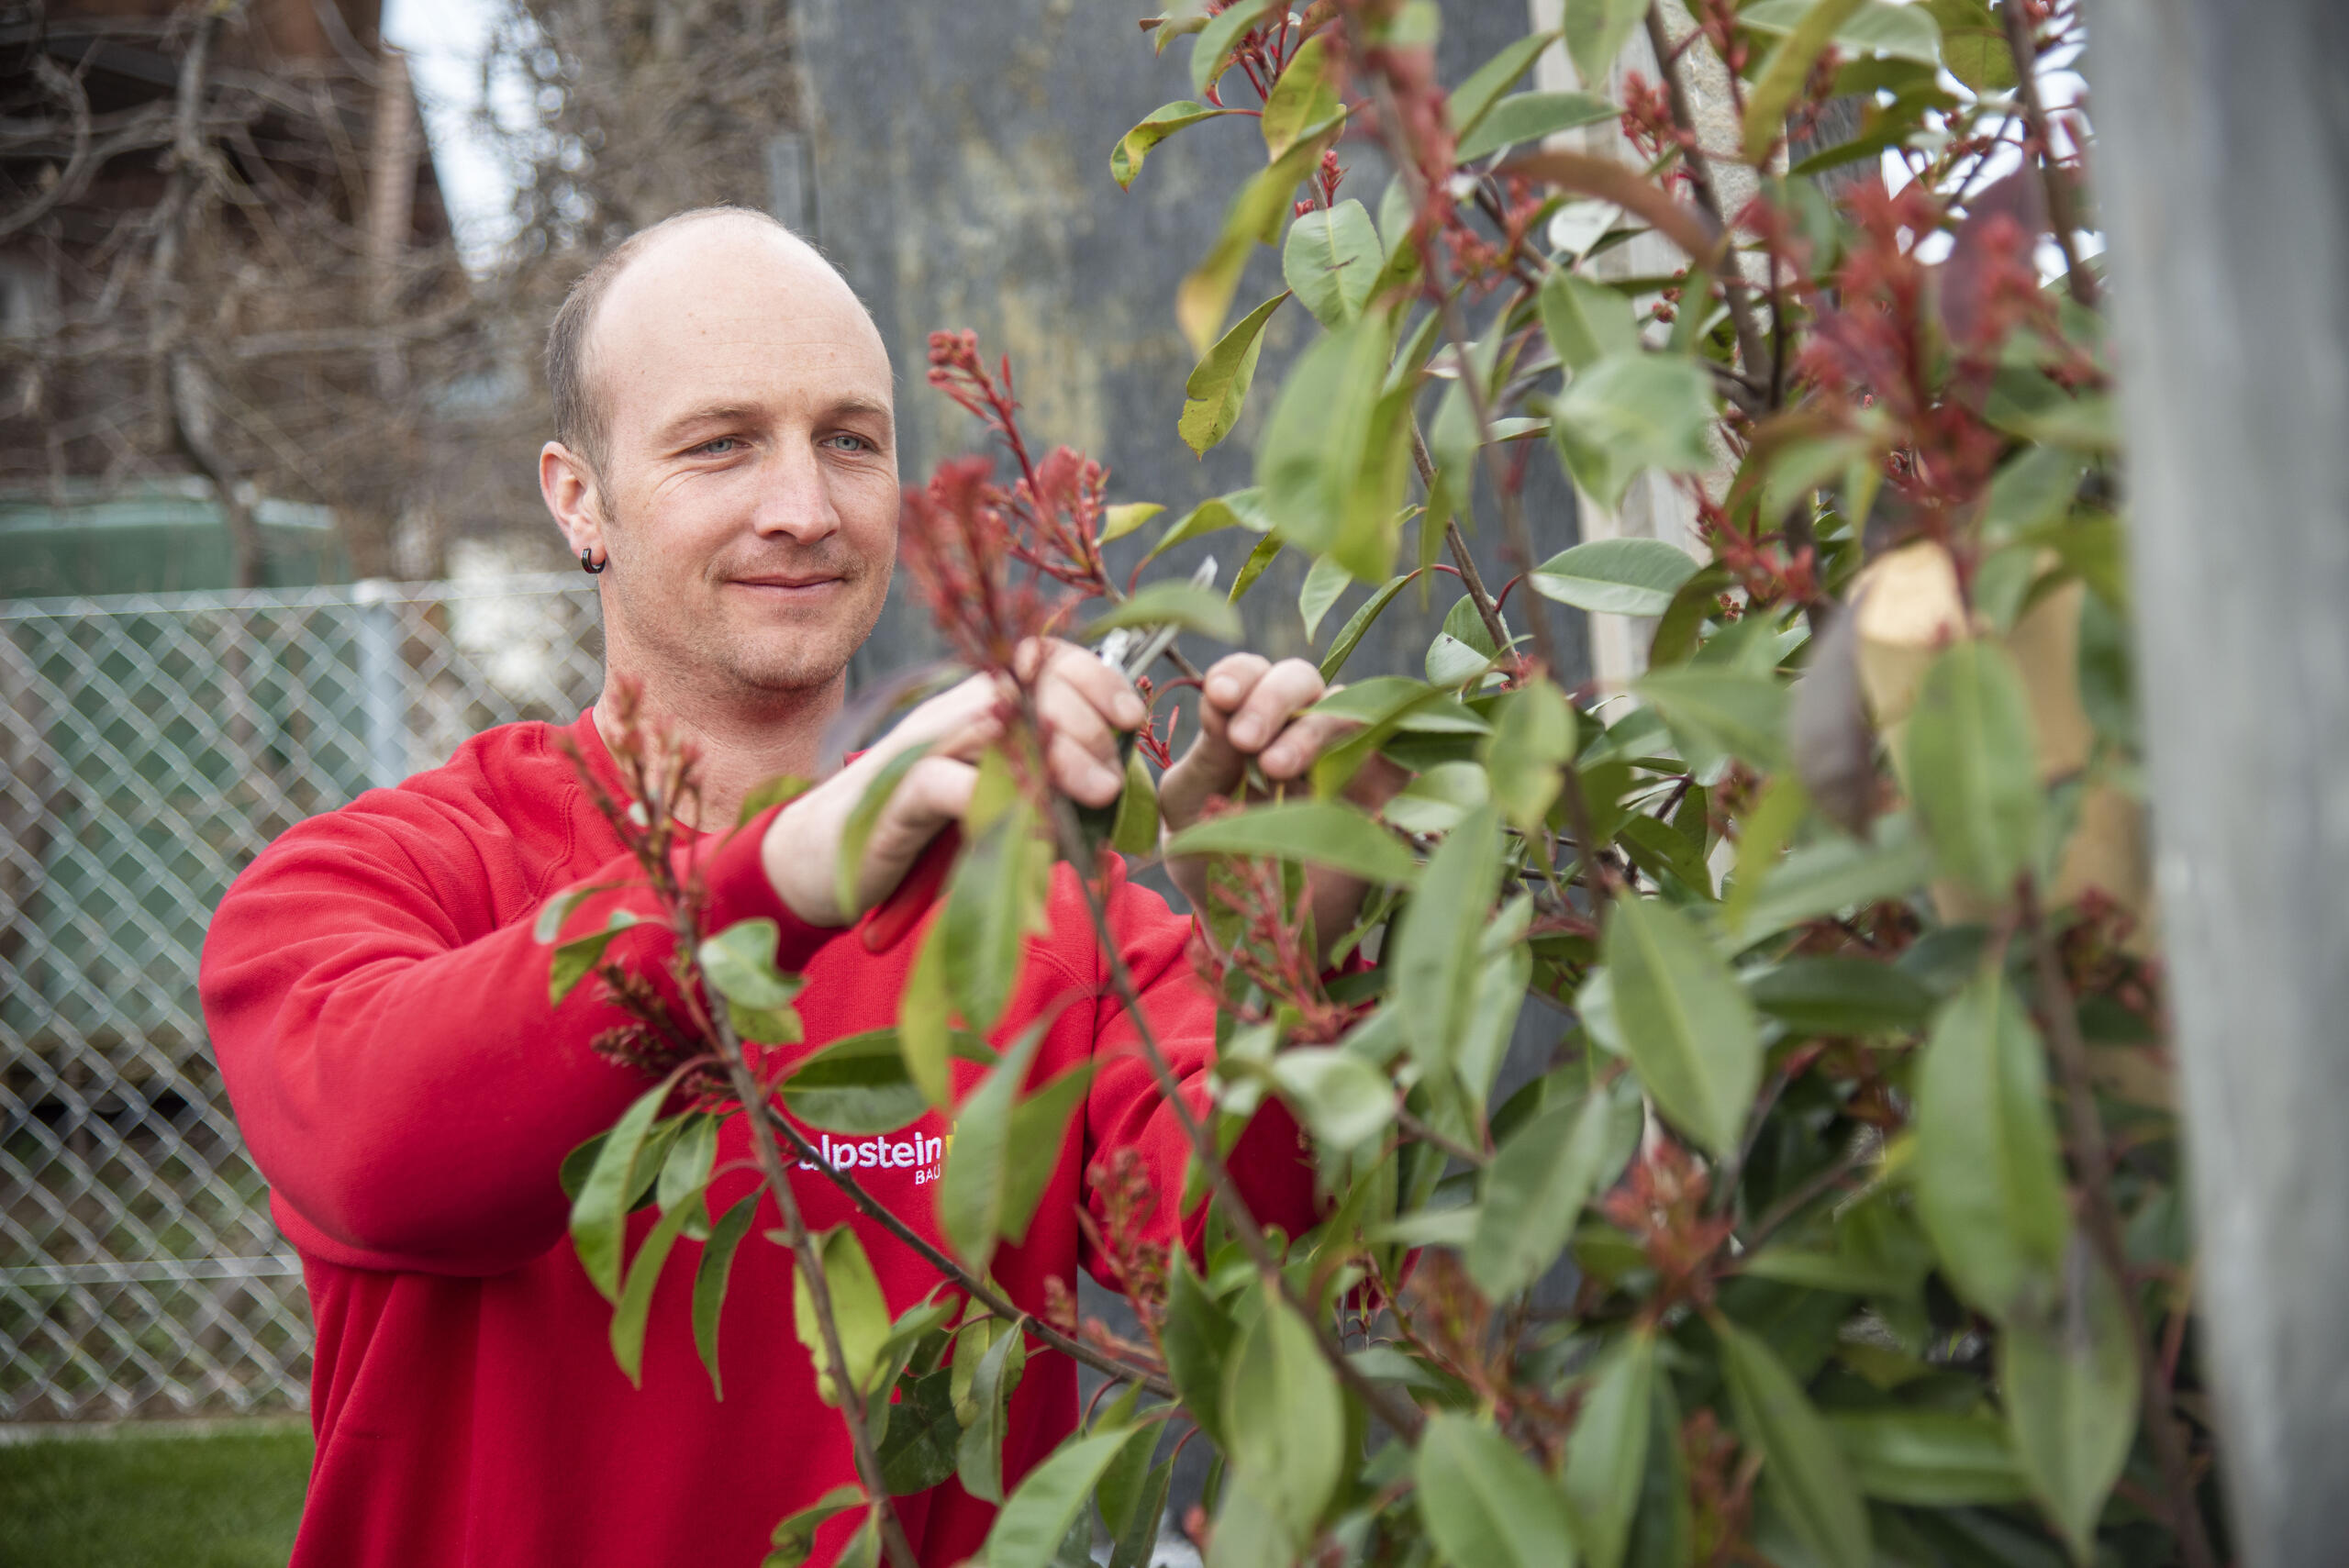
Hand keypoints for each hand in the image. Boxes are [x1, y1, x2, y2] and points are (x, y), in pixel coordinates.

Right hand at [759, 639, 1143, 925]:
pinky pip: (949, 785)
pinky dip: (998, 803)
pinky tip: (1035, 830)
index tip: (1132, 720)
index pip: (1042, 659)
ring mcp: (918, 750)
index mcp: (976, 706)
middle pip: (1030, 684)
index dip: (1096, 678)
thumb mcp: (991, 798)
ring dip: (1059, 755)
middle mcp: (949, 715)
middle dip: (1086, 723)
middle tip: (1110, 781)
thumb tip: (1115, 788)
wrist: (815, 860)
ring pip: (997, 722)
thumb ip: (1044, 784)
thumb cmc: (916, 832)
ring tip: (1098, 793)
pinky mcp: (895, 799)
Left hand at [1158, 654, 1406, 952]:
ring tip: (1273, 769)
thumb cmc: (1213, 863)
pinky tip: (1341, 774)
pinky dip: (1378, 744)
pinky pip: (1399, 748)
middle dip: (1271, 698)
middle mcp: (1299, 730)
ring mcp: (1347, 757)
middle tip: (1244, 740)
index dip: (1238, 674)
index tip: (1219, 696)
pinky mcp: (1387, 791)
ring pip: (1348, 707)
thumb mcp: (1189, 808)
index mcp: (1247, 723)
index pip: (1251, 674)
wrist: (1255, 937)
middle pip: (1301, 679)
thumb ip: (1203, 755)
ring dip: (1310, 728)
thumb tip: (1219, 698)